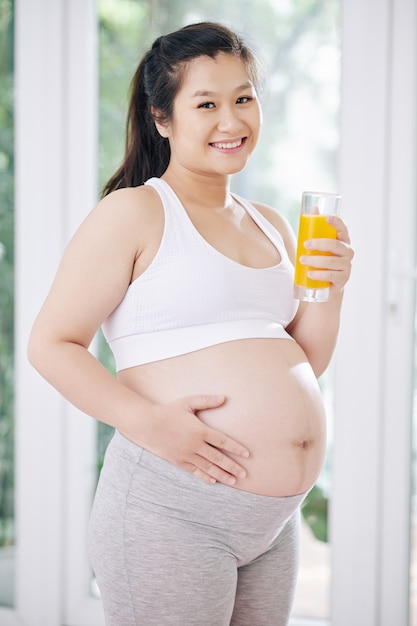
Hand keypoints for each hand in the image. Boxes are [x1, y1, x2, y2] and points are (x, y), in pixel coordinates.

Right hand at [129, 394, 249, 485]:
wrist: (147, 424)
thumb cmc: (168, 411)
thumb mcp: (188, 402)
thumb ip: (207, 401)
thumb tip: (224, 397)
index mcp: (200, 430)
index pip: (223, 441)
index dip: (236, 448)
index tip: (247, 454)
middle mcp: (195, 445)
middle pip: (218, 458)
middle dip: (233, 467)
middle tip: (245, 474)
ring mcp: (186, 455)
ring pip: (208, 467)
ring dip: (222, 475)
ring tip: (233, 481)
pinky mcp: (178, 461)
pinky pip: (194, 471)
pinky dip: (205, 476)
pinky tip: (213, 480)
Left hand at [301, 215, 353, 292]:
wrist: (327, 284)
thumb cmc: (323, 259)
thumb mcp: (320, 244)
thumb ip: (317, 229)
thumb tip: (314, 208)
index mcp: (343, 241)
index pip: (343, 229)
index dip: (336, 222)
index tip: (326, 217)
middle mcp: (348, 252)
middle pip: (335, 245)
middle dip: (319, 244)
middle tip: (305, 244)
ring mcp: (347, 266)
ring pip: (331, 261)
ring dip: (315, 260)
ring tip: (302, 260)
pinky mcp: (343, 279)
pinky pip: (331, 275)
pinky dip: (319, 274)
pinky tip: (309, 273)